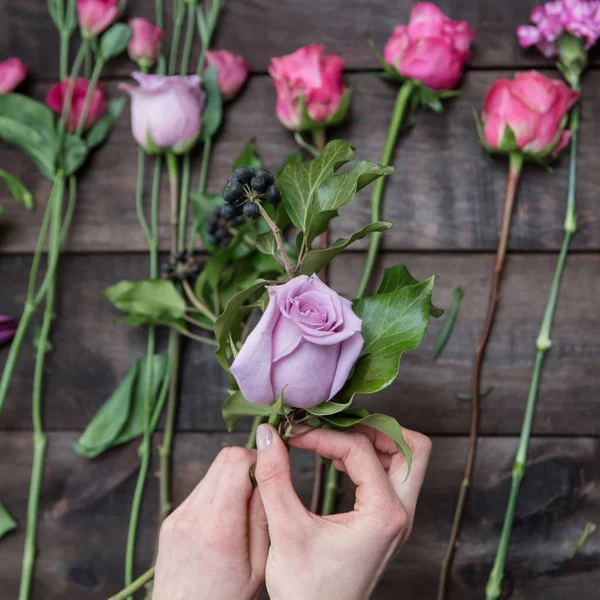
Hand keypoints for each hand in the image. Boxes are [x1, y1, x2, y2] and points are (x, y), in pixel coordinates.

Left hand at [153, 446, 268, 599]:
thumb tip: (266, 479)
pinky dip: (215, 495)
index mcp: (220, 525)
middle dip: (246, 464)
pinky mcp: (170, 521)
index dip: (258, 459)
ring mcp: (178, 516)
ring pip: (211, 472)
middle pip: (223, 458)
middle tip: (258, 488)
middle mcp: (194, 514)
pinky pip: (198, 492)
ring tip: (241, 510)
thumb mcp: (259, 566)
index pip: (237, 460)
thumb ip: (263, 518)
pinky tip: (222, 522)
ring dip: (230, 479)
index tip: (269, 473)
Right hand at [254, 423, 431, 599]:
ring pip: (406, 460)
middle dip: (372, 429)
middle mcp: (400, 514)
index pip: (360, 449)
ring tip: (333, 442)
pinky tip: (338, 464)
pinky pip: (391, 477)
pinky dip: (368, 461)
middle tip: (333, 429)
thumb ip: (274, 478)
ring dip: (372, 443)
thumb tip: (267, 435)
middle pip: (411, 448)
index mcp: (383, 514)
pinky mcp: (386, 524)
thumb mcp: (285, 530)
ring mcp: (396, 519)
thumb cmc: (305, 590)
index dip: (324, 435)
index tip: (293, 435)